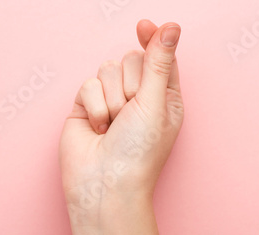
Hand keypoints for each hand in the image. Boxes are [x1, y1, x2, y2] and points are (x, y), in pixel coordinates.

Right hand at [60, 20, 183, 221]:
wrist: (104, 184)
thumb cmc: (138, 153)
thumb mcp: (155, 104)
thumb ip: (159, 62)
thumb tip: (171, 26)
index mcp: (164, 96)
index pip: (160, 56)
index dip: (152, 40)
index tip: (142, 25)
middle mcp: (139, 96)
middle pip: (131, 58)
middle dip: (130, 86)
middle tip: (132, 114)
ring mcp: (111, 100)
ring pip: (107, 68)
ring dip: (112, 99)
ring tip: (114, 126)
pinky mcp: (87, 106)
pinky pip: (88, 84)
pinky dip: (94, 107)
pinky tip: (98, 129)